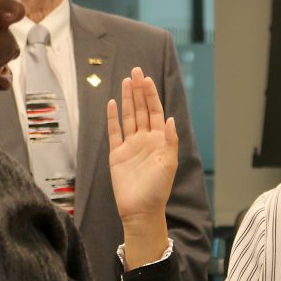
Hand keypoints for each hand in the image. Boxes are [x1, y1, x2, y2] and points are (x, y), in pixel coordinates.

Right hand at [107, 68, 176, 266]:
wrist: (140, 209)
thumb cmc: (158, 189)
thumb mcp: (169, 163)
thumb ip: (169, 140)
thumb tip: (169, 118)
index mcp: (160, 140)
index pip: (155, 112)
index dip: (151, 95)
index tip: (147, 79)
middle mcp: (145, 139)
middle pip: (140, 109)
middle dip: (139, 91)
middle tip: (136, 71)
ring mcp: (130, 145)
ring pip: (128, 117)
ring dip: (126, 99)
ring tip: (125, 81)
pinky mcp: (116, 154)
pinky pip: (114, 132)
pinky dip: (112, 118)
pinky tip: (111, 103)